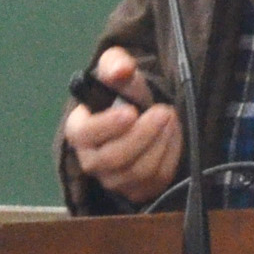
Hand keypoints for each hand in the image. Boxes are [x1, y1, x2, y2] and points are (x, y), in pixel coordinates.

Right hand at [61, 46, 181, 207]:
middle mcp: (92, 160)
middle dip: (143, 135)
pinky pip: (156, 179)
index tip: (131, 111)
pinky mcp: (137, 190)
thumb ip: (115, 64)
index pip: (85, 134)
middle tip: (163, 111)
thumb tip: (120, 70)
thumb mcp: (117, 69)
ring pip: (138, 170)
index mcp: (79, 131)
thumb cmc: (122, 92)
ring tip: (171, 117)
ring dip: (160, 143)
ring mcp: (114, 179)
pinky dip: (170, 155)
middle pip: (114, 158)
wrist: (140, 113)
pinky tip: (174, 133)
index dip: (107, 126)